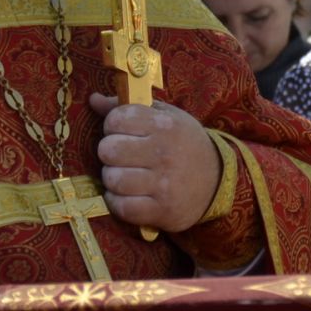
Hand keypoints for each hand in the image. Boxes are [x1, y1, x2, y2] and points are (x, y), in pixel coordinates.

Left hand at [88, 94, 221, 233]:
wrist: (217, 181)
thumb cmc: (184, 144)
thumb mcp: (165, 117)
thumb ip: (129, 107)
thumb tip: (93, 100)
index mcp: (165, 125)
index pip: (117, 119)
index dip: (113, 125)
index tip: (123, 132)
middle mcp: (164, 153)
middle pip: (108, 150)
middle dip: (110, 153)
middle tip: (122, 156)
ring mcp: (164, 184)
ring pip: (112, 179)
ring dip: (113, 179)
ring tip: (125, 176)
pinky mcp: (162, 210)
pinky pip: (122, 207)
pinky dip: (118, 202)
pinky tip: (127, 195)